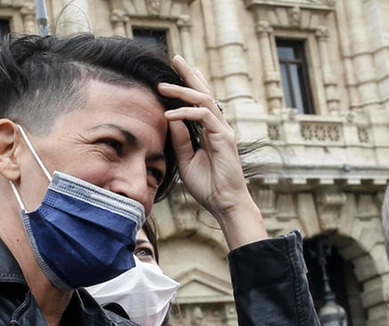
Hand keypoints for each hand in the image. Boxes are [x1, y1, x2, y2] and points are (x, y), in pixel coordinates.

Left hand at [158, 56, 265, 249]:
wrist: (224, 204)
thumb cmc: (208, 186)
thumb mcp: (186, 160)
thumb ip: (180, 139)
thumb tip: (170, 117)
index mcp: (210, 132)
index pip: (200, 102)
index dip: (188, 85)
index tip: (174, 73)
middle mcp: (218, 127)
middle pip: (204, 93)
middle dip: (189, 75)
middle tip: (176, 58)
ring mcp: (223, 131)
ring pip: (204, 100)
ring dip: (183, 90)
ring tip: (163, 86)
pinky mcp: (225, 138)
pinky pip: (204, 117)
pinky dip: (186, 113)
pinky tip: (170, 114)